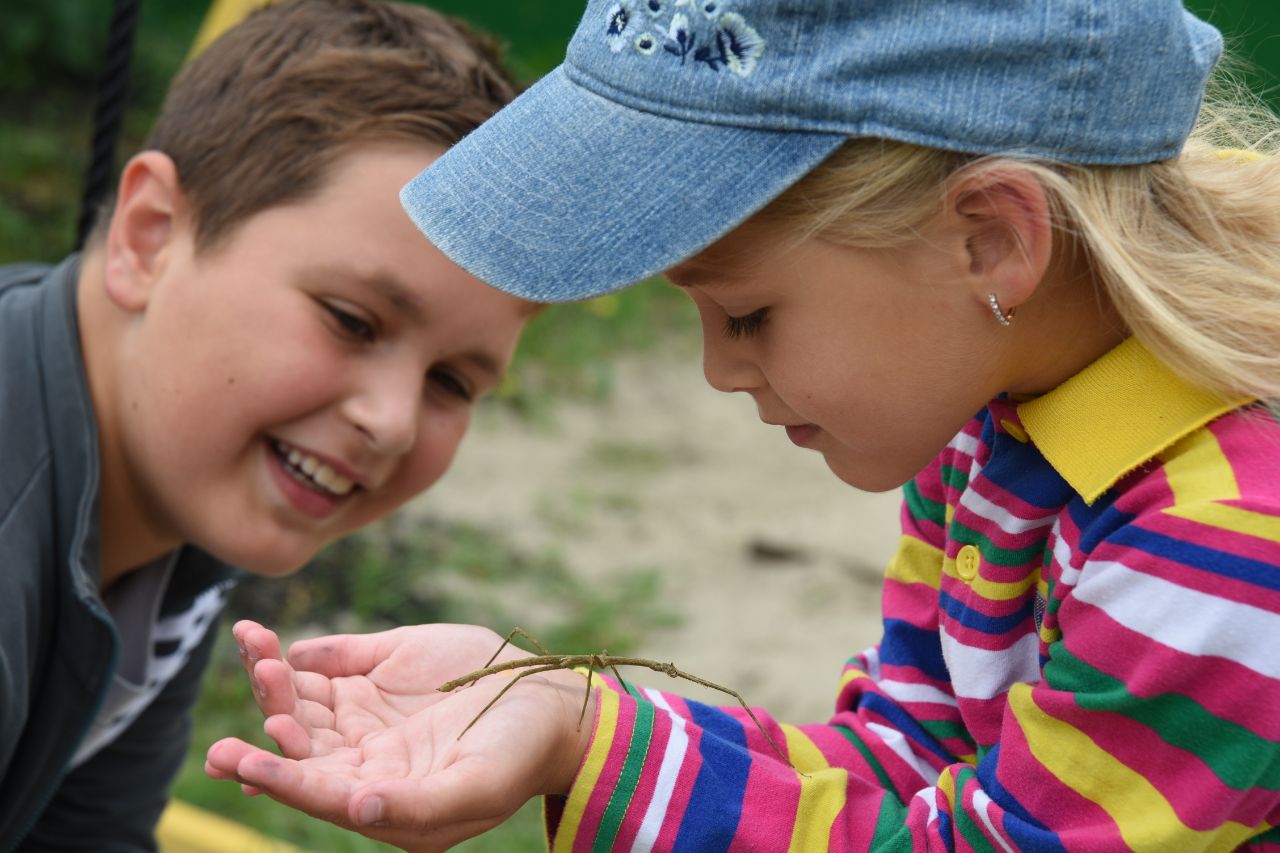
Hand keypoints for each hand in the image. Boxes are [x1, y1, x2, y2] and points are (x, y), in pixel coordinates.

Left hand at [206, 622, 595, 851]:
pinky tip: (262, 640)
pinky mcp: (373, 670)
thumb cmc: (520, 754)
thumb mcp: (477, 786)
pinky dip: (289, 654)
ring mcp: (364, 714)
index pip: (318, 790)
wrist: (550, 702)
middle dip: (268, 714)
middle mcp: (362, 759)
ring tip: (251, 642)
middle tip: (256, 675)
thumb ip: (418, 804)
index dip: (281, 776)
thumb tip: (360, 810)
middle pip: (298, 743)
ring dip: (269, 677)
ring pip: (300, 701)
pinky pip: (321, 663)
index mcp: (381, 796)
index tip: (245, 759)